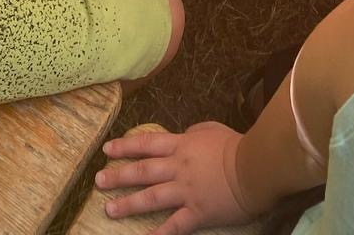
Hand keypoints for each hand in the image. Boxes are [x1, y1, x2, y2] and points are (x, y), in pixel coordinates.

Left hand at [96, 123, 254, 233]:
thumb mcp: (210, 129)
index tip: (107, 149)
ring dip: (128, 204)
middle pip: (142, 171)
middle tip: (98, 180)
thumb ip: (193, 133)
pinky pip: (174, 226)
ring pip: (151, 198)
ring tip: (109, 209)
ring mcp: (186, 191)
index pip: (146, 144)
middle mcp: (177, 168)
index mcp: (181, 145)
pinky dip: (159, 234)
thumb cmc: (235, 146)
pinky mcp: (197, 213)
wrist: (254, 168)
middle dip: (118, 176)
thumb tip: (184, 136)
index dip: (124, 147)